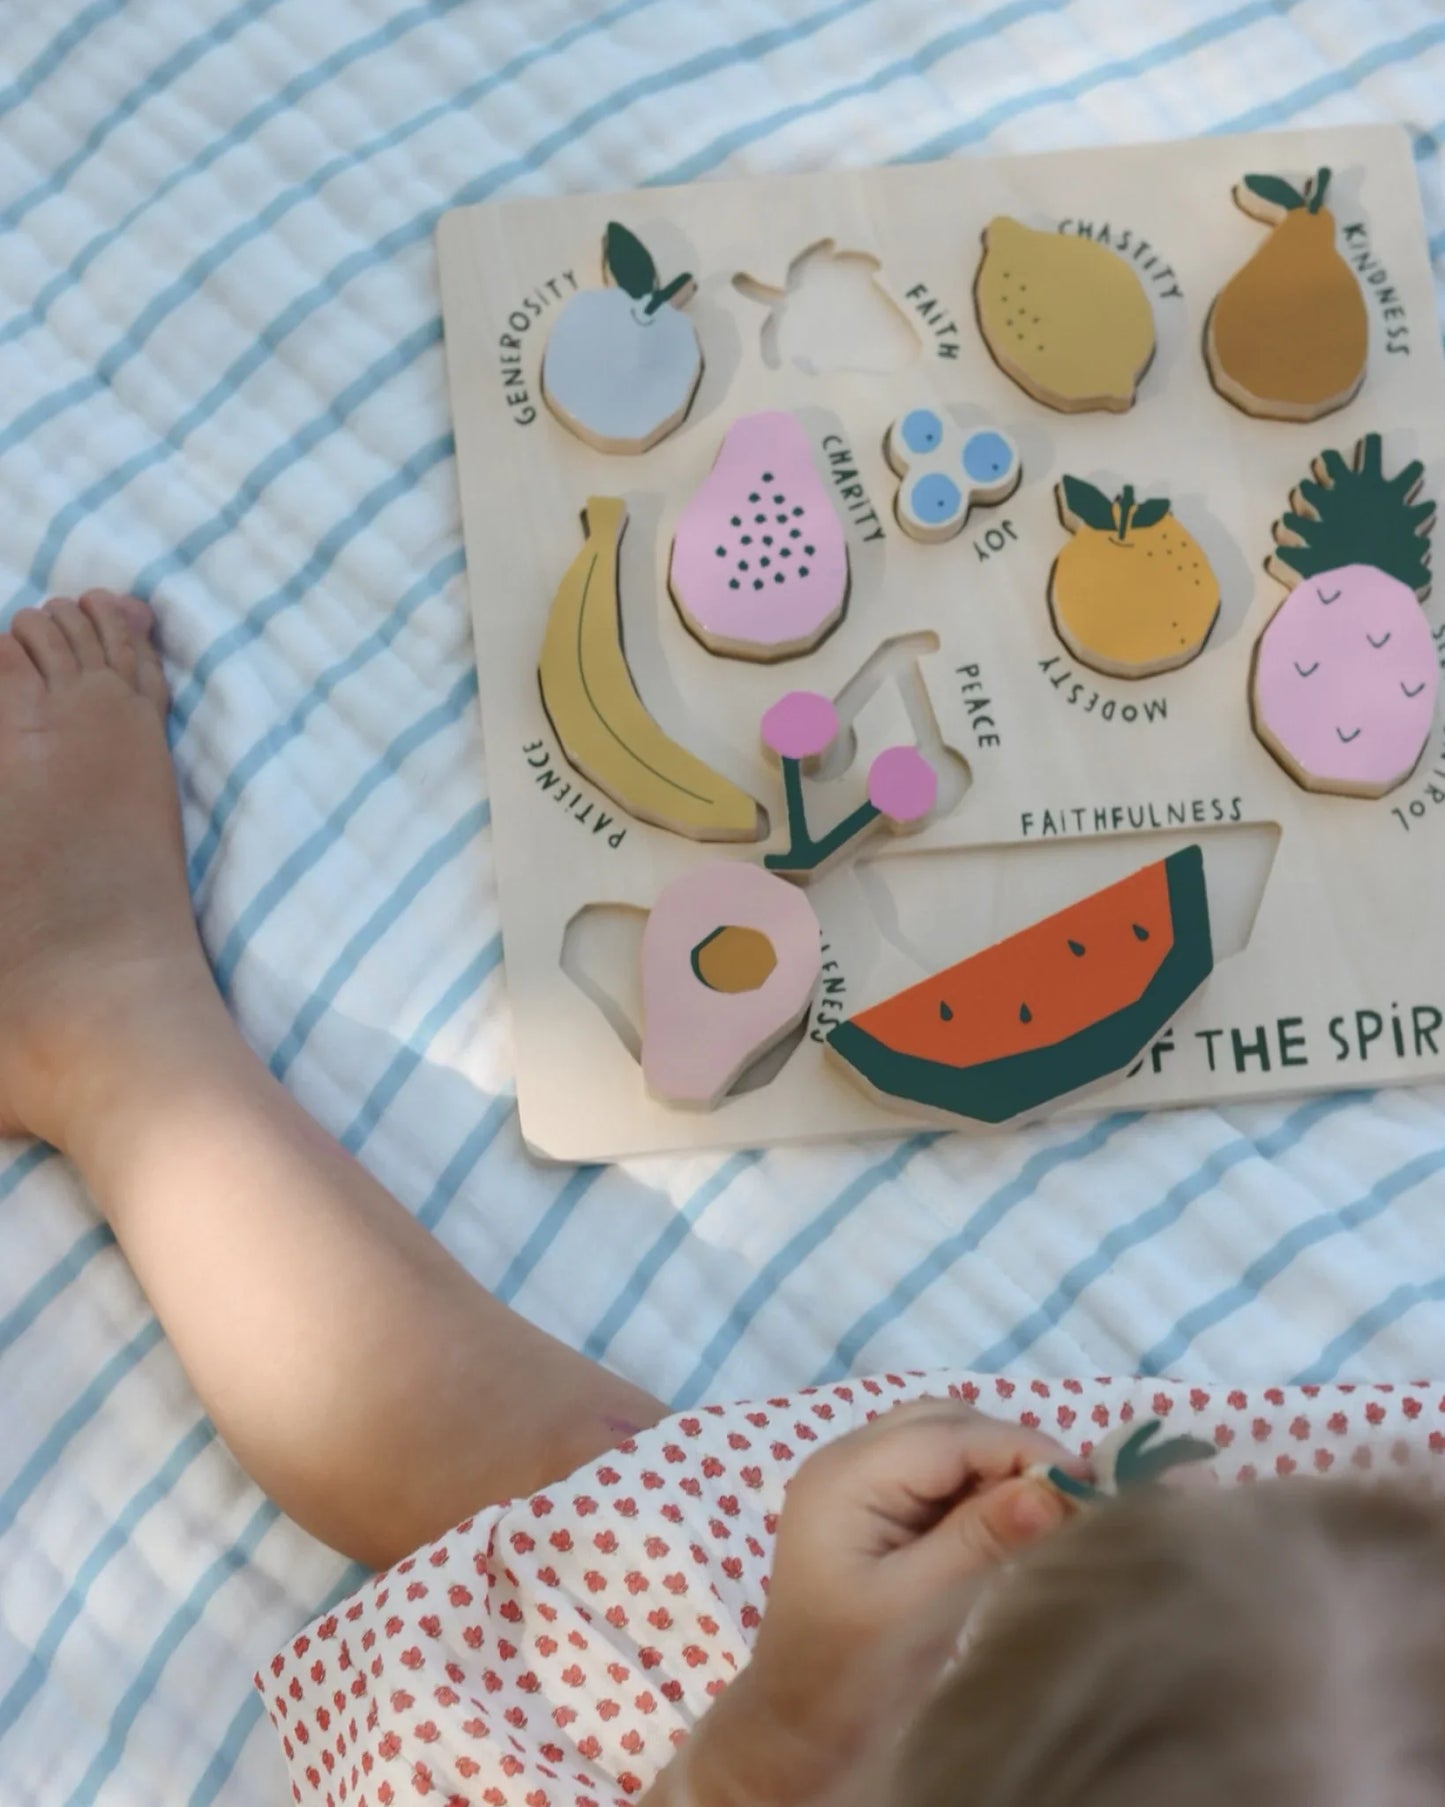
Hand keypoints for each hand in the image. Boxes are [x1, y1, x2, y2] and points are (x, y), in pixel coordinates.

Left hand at [682, 1398, 1080, 1806]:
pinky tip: (1008, 1517)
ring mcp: (855, 1479)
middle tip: (1072, 1497)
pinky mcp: (871, 1504)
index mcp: (844, 1476)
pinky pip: (933, 1470)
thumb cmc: (851, 1671)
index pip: (946, 1435)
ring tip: (1046, 1507)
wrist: (798, 1724)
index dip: (1019, 1449)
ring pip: (942, 1439)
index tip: (1087, 1484)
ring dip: (995, 1464)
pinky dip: (976, 1484)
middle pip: (943, 1423)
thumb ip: (981, 1538)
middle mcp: (844, 1459)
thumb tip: (1054, 1487)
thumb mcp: (918, 1605)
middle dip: (1009, 1450)